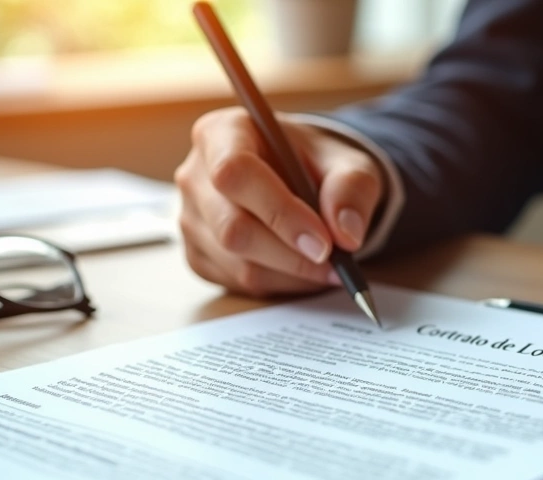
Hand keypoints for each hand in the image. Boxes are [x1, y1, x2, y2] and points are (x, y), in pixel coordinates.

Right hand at [174, 107, 383, 296]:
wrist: (300, 180)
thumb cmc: (316, 165)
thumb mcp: (347, 163)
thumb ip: (351, 189)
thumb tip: (346, 235)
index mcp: (222, 133)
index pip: (235, 172)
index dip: (280, 212)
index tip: (324, 242)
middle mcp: (196, 175)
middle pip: (232, 227)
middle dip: (291, 254)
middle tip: (336, 263)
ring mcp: (191, 218)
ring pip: (237, 263)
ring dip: (291, 273)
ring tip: (327, 265)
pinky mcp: (197, 254)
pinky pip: (237, 282)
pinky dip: (279, 284)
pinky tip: (302, 269)